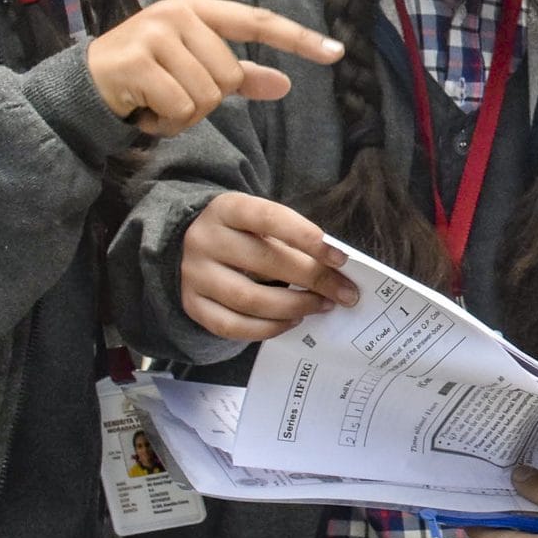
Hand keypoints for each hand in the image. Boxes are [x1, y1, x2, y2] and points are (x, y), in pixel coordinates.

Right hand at [86, 0, 343, 137]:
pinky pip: (181, 109)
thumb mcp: (196, 70)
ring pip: (207, 96)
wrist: (85, 85)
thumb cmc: (147, 75)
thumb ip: (241, 76)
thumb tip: (285, 84)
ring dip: (185, 114)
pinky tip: (145, 111)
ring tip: (158, 102)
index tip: (337, 52)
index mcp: (198, 10)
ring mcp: (154, 35)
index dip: (297, 39)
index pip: (257, 21)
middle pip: (229, 75)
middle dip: (207, 100)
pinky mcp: (135, 62)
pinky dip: (167, 123)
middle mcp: (177, 14)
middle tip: (173, 95)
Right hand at [178, 192, 356, 340]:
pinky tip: (293, 321)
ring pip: (249, 299)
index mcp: (227, 209)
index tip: (341, 258)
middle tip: (346, 293)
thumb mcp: (263, 224)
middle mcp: (204, 240)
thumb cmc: (244, 233)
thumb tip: (338, 272)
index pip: (270, 218)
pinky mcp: (191, 304)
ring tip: (323, 306)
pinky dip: (268, 328)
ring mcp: (193, 274)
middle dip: (314, 279)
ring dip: (295, 307)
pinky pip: (232, 326)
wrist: (192, 245)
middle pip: (265, 262)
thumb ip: (294, 241)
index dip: (307, 237)